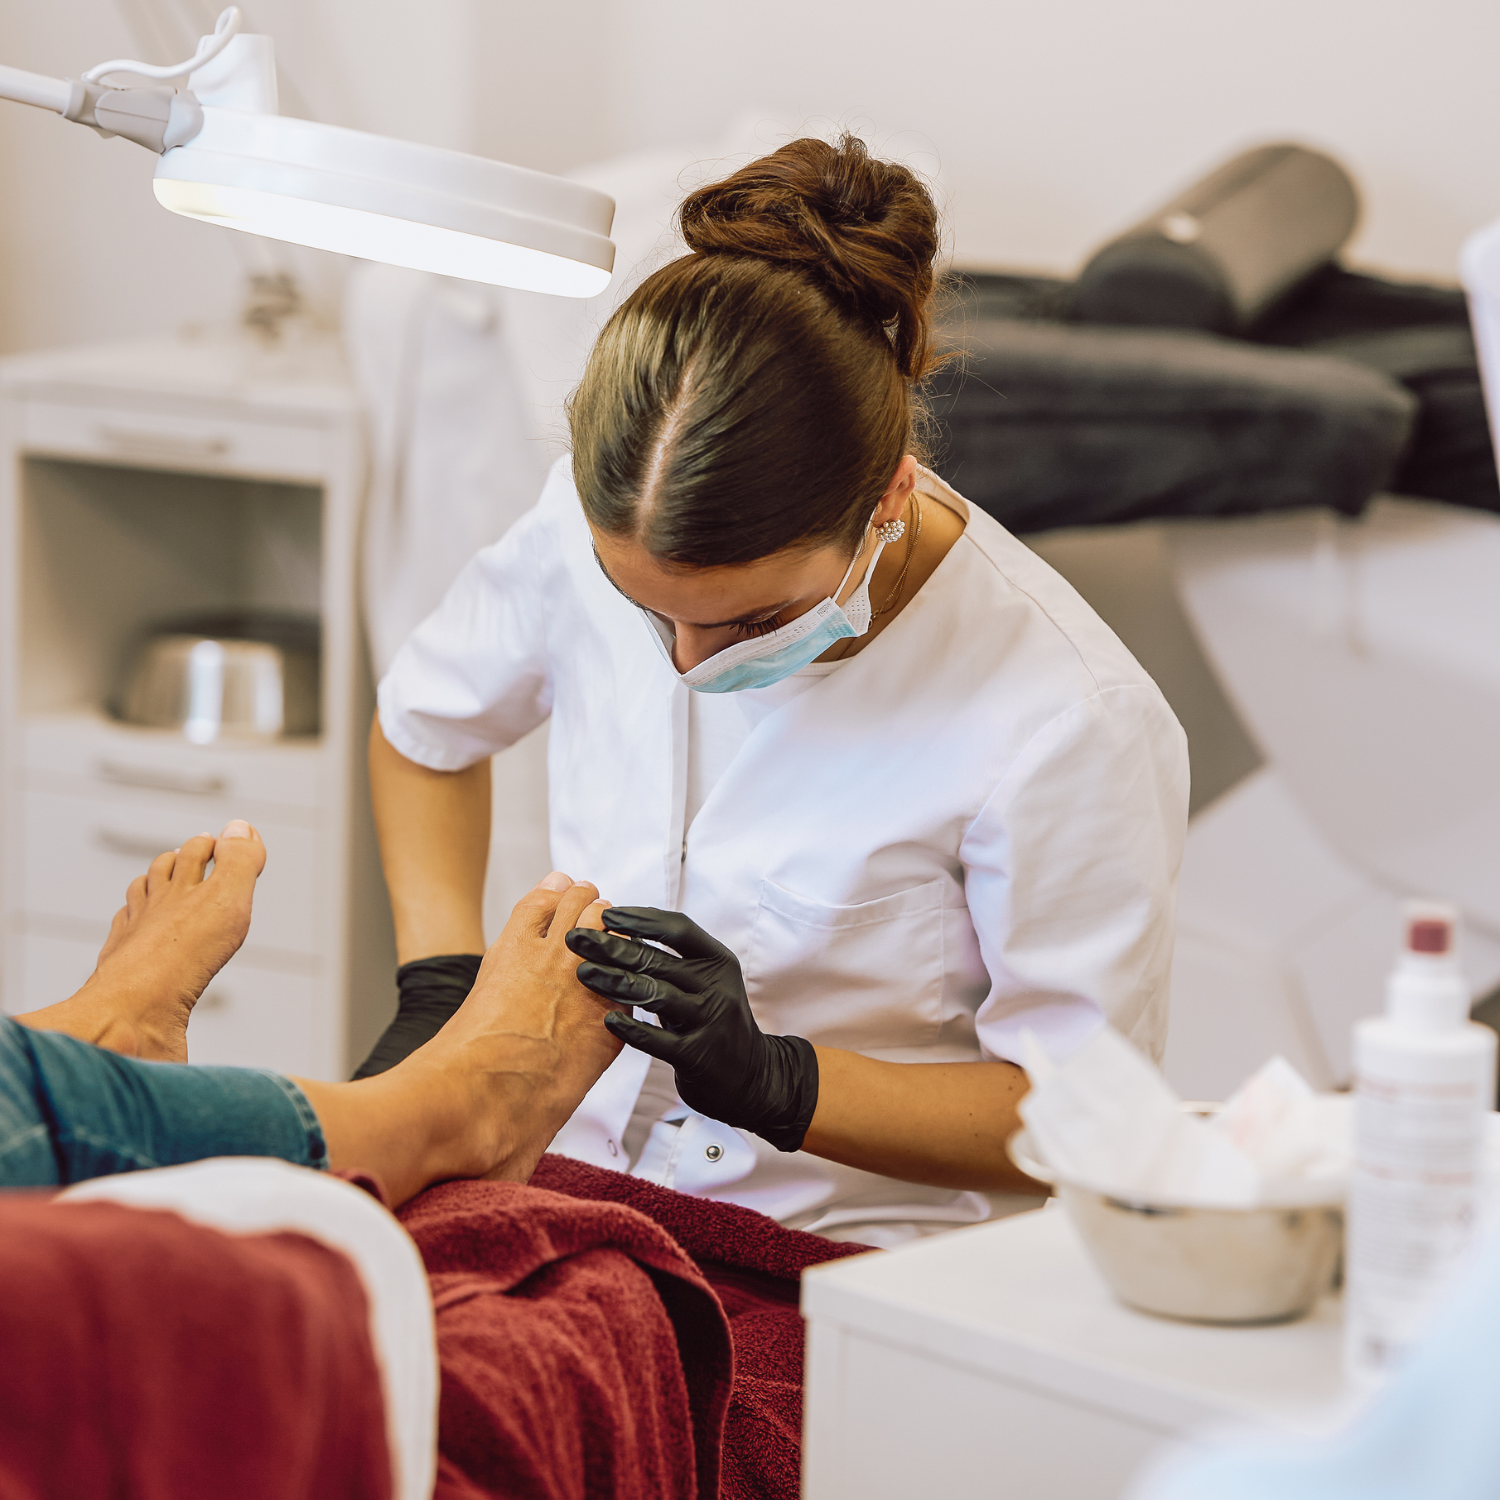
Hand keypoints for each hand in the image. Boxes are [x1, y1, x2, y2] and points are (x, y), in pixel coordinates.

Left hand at [565, 907, 818, 1152]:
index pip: (679, 928)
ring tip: (583, 973)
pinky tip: (608, 1019)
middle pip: (658, 959)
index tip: (607, 914)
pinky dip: (631, 1028)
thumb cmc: (712, 1019)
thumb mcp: (705, 982)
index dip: (641, 919)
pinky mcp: (697, 1055)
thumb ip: (673, 959)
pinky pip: (657, 1039)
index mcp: (718, 961)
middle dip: (612, 946)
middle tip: (575, 939)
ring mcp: (709, 1021)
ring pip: (655, 993)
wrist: (749, 1075)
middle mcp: (716, 987)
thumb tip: (623, 928)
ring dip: (614, 981)